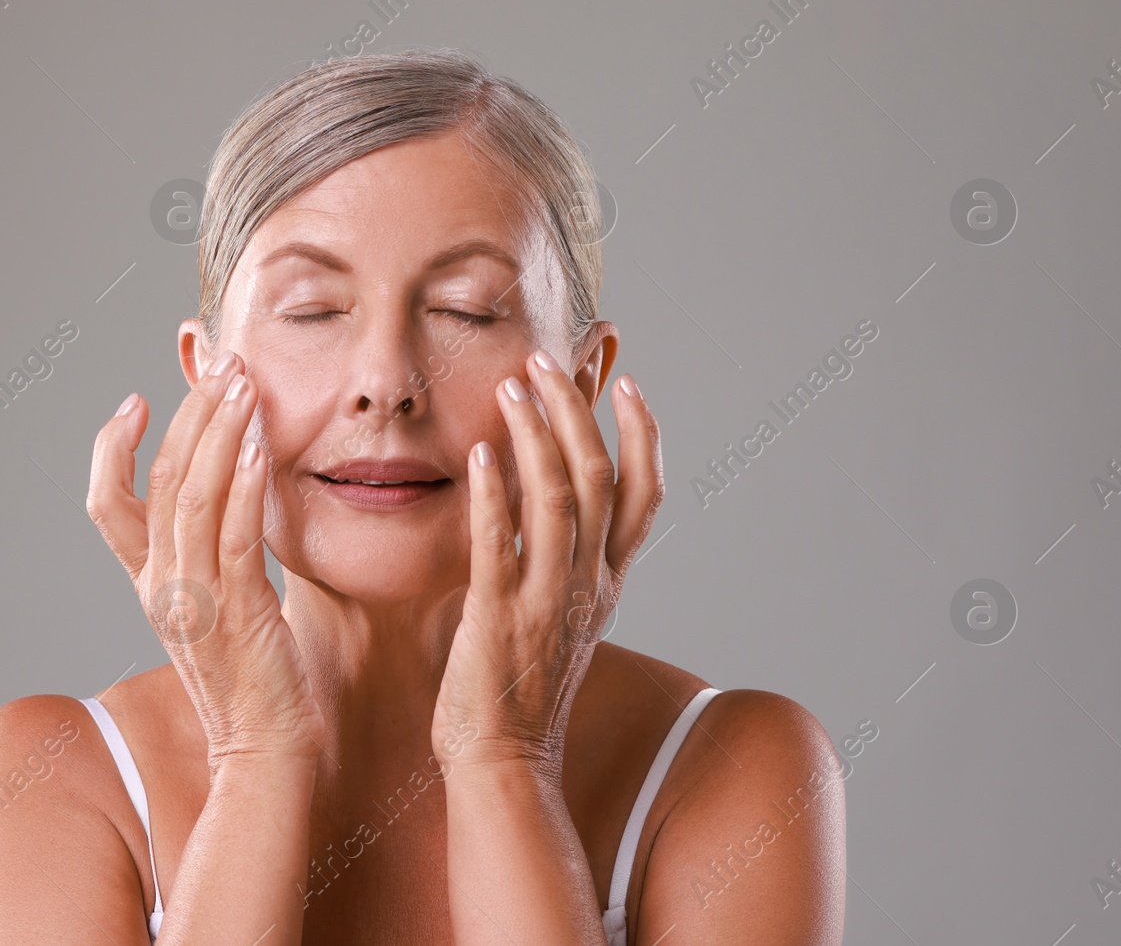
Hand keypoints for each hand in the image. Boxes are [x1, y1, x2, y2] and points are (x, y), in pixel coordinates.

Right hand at [86, 351, 327, 768]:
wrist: (267, 747)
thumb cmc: (253, 672)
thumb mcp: (215, 603)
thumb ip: (211, 547)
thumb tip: (230, 483)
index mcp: (148, 584)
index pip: (105, 505)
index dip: (113, 448)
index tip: (138, 400)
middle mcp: (160, 588)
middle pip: (158, 482)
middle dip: (189, 414)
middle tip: (220, 364)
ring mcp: (194, 601)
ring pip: (192, 498)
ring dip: (218, 432)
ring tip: (242, 383)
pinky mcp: (237, 613)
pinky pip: (235, 536)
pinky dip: (244, 484)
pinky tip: (260, 445)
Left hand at [430, 351, 663, 773]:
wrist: (505, 761)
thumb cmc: (522, 686)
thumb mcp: (562, 615)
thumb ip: (563, 559)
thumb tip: (545, 501)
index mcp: (607, 582)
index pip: (643, 495)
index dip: (642, 434)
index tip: (627, 383)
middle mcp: (587, 584)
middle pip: (596, 477)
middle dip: (575, 410)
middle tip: (546, 359)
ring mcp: (546, 600)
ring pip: (556, 498)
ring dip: (535, 434)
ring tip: (512, 385)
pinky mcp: (498, 617)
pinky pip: (501, 544)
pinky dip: (492, 495)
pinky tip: (478, 454)